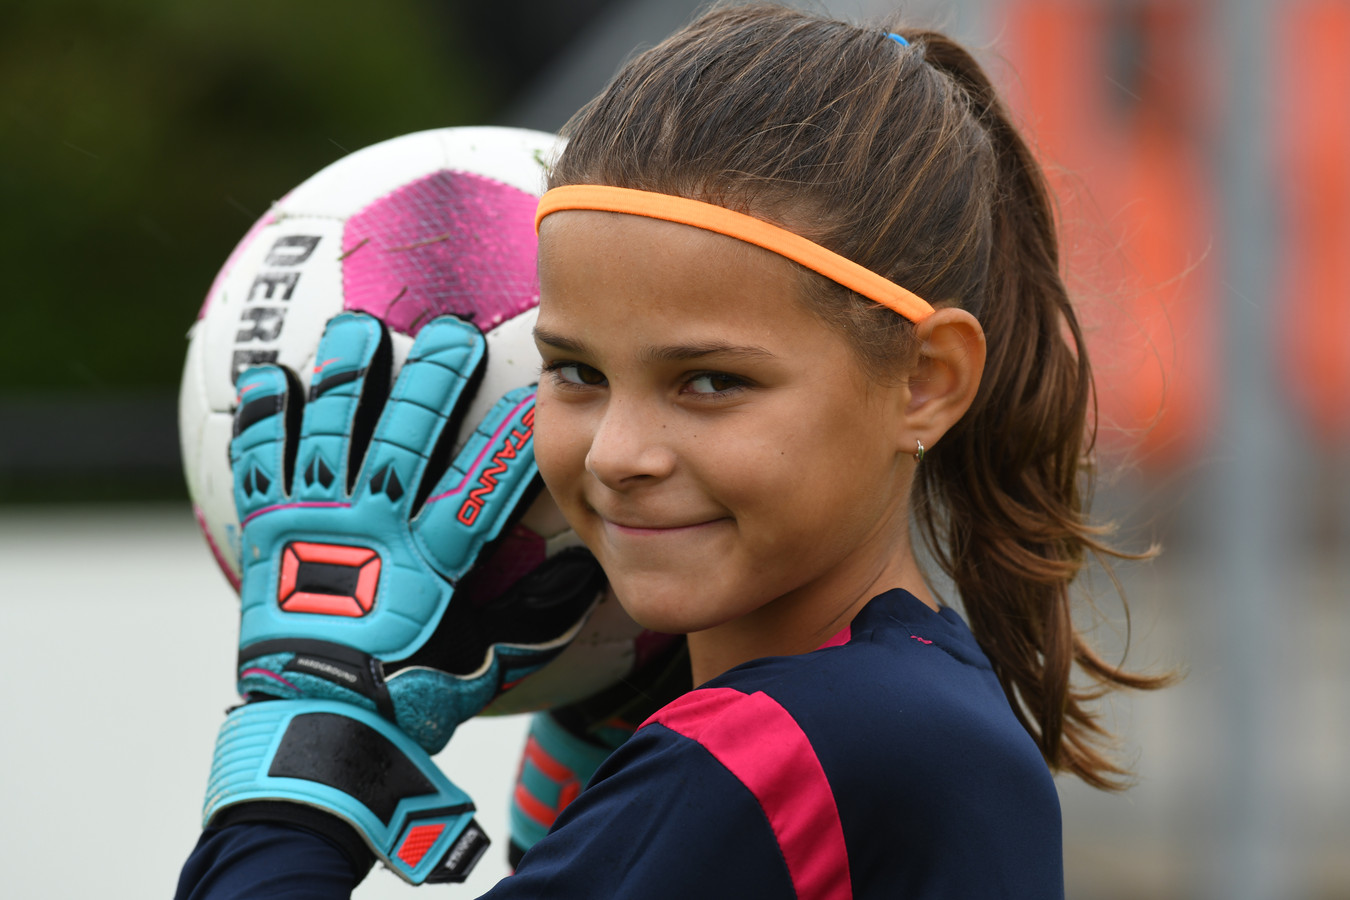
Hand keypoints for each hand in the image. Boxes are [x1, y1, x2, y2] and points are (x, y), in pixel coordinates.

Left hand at [204, 312, 601, 883]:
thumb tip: (588, 574)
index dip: (509, 435)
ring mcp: (316, 525)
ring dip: (345, 376)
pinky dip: (264, 420)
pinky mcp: (266, 532)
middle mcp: (374, 527)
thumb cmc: (409, 694)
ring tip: (356, 328)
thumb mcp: (485, 661)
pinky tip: (269, 377)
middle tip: (448, 329)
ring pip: (331, 432)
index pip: (481, 482)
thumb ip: (535, 615)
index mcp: (432, 559)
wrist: (317, 726)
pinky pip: (262, 465)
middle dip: (432, 378)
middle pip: (406, 436)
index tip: (532, 390)